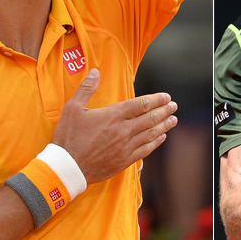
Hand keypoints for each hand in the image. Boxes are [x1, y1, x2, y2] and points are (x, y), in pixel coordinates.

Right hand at [52, 69, 177, 183]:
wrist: (66, 167)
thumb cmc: (68, 137)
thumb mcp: (73, 108)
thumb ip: (86, 88)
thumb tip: (95, 71)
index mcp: (113, 115)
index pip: (141, 104)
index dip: (156, 99)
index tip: (166, 97)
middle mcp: (123, 130)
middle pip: (150, 118)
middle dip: (164, 111)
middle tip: (174, 106)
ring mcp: (125, 147)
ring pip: (150, 134)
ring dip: (164, 125)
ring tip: (173, 119)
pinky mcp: (124, 161)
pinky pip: (145, 150)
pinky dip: (155, 142)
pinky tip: (161, 137)